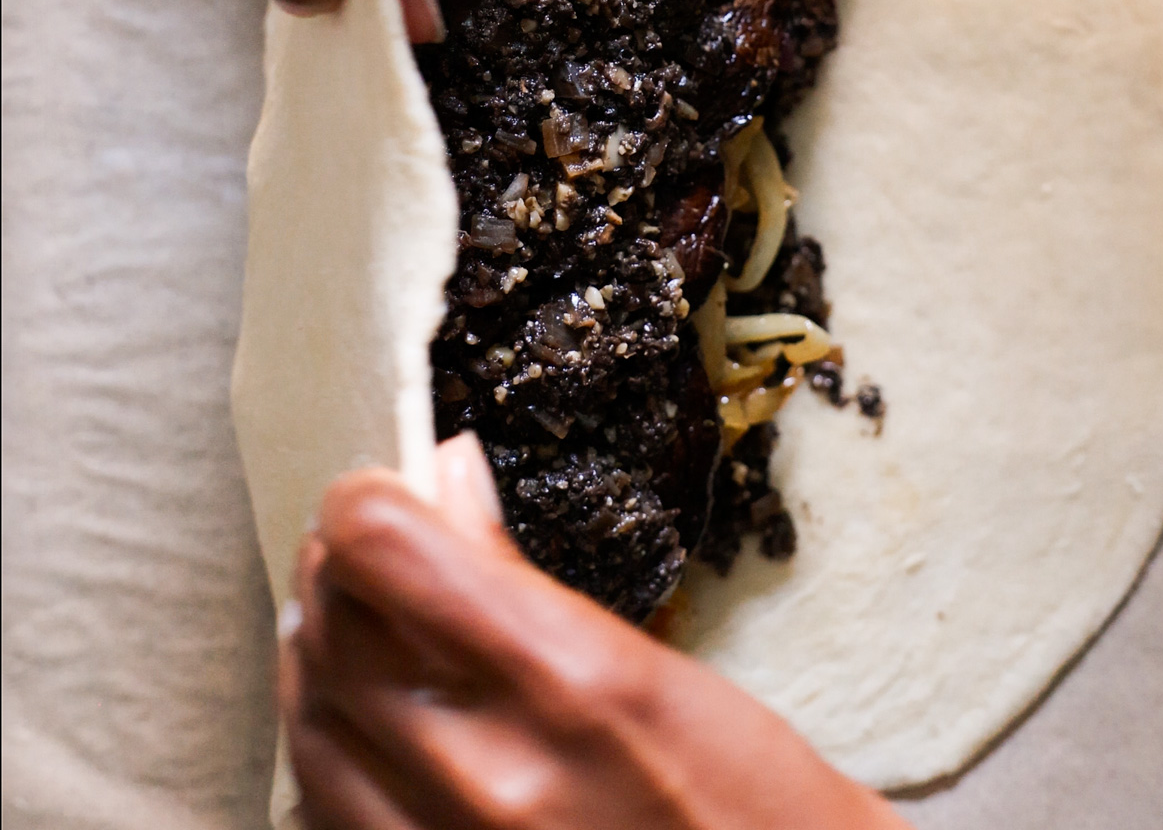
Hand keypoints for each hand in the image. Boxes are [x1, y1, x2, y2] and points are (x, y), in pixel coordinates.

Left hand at [280, 436, 909, 829]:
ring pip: (308, 724)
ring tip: (347, 622)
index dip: (366, 501)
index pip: (386, 550)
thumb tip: (443, 475)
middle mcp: (487, 771)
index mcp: (564, 678)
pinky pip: (322, 814)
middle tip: (362, 545)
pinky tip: (359, 724)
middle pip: (331, 629)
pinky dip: (327, 752)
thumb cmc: (744, 802)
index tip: (378, 490)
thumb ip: (518, 575)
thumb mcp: (650, 665)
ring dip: (315, 654)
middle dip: (336, 567)